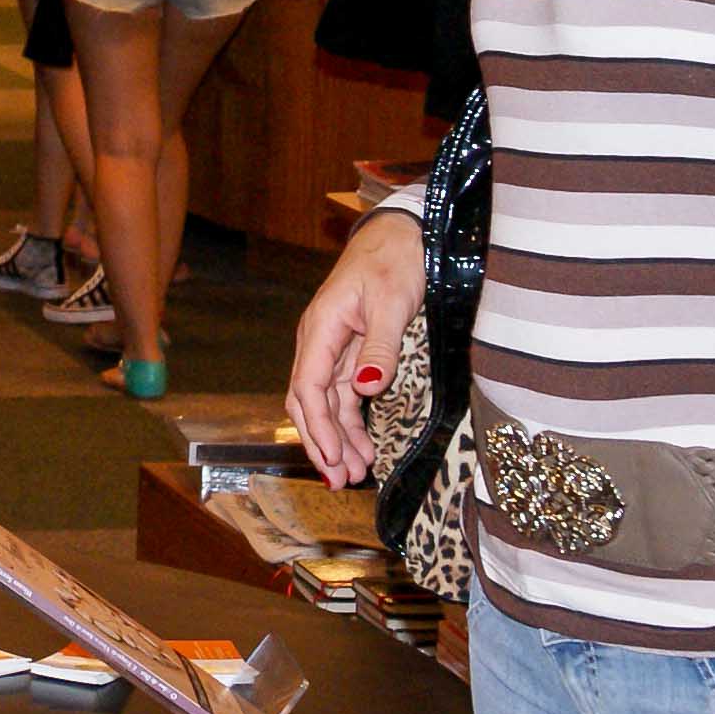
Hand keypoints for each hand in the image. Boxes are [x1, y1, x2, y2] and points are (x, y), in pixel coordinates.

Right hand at [287, 209, 421, 485]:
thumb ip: (381, 346)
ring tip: (356, 473)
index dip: (318, 427)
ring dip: (338, 439)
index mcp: (322, 328)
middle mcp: (321, 341)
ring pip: (328, 403)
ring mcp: (335, 348)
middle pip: (309, 402)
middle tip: (340, 480)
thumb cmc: (396, 259)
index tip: (333, 458)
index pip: (308, 387)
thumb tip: (366, 388)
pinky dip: (350, 423)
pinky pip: (344, 394)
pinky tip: (362, 447)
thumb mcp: (394, 301)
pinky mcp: (353, 351)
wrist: (405, 233)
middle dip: (322, 443)